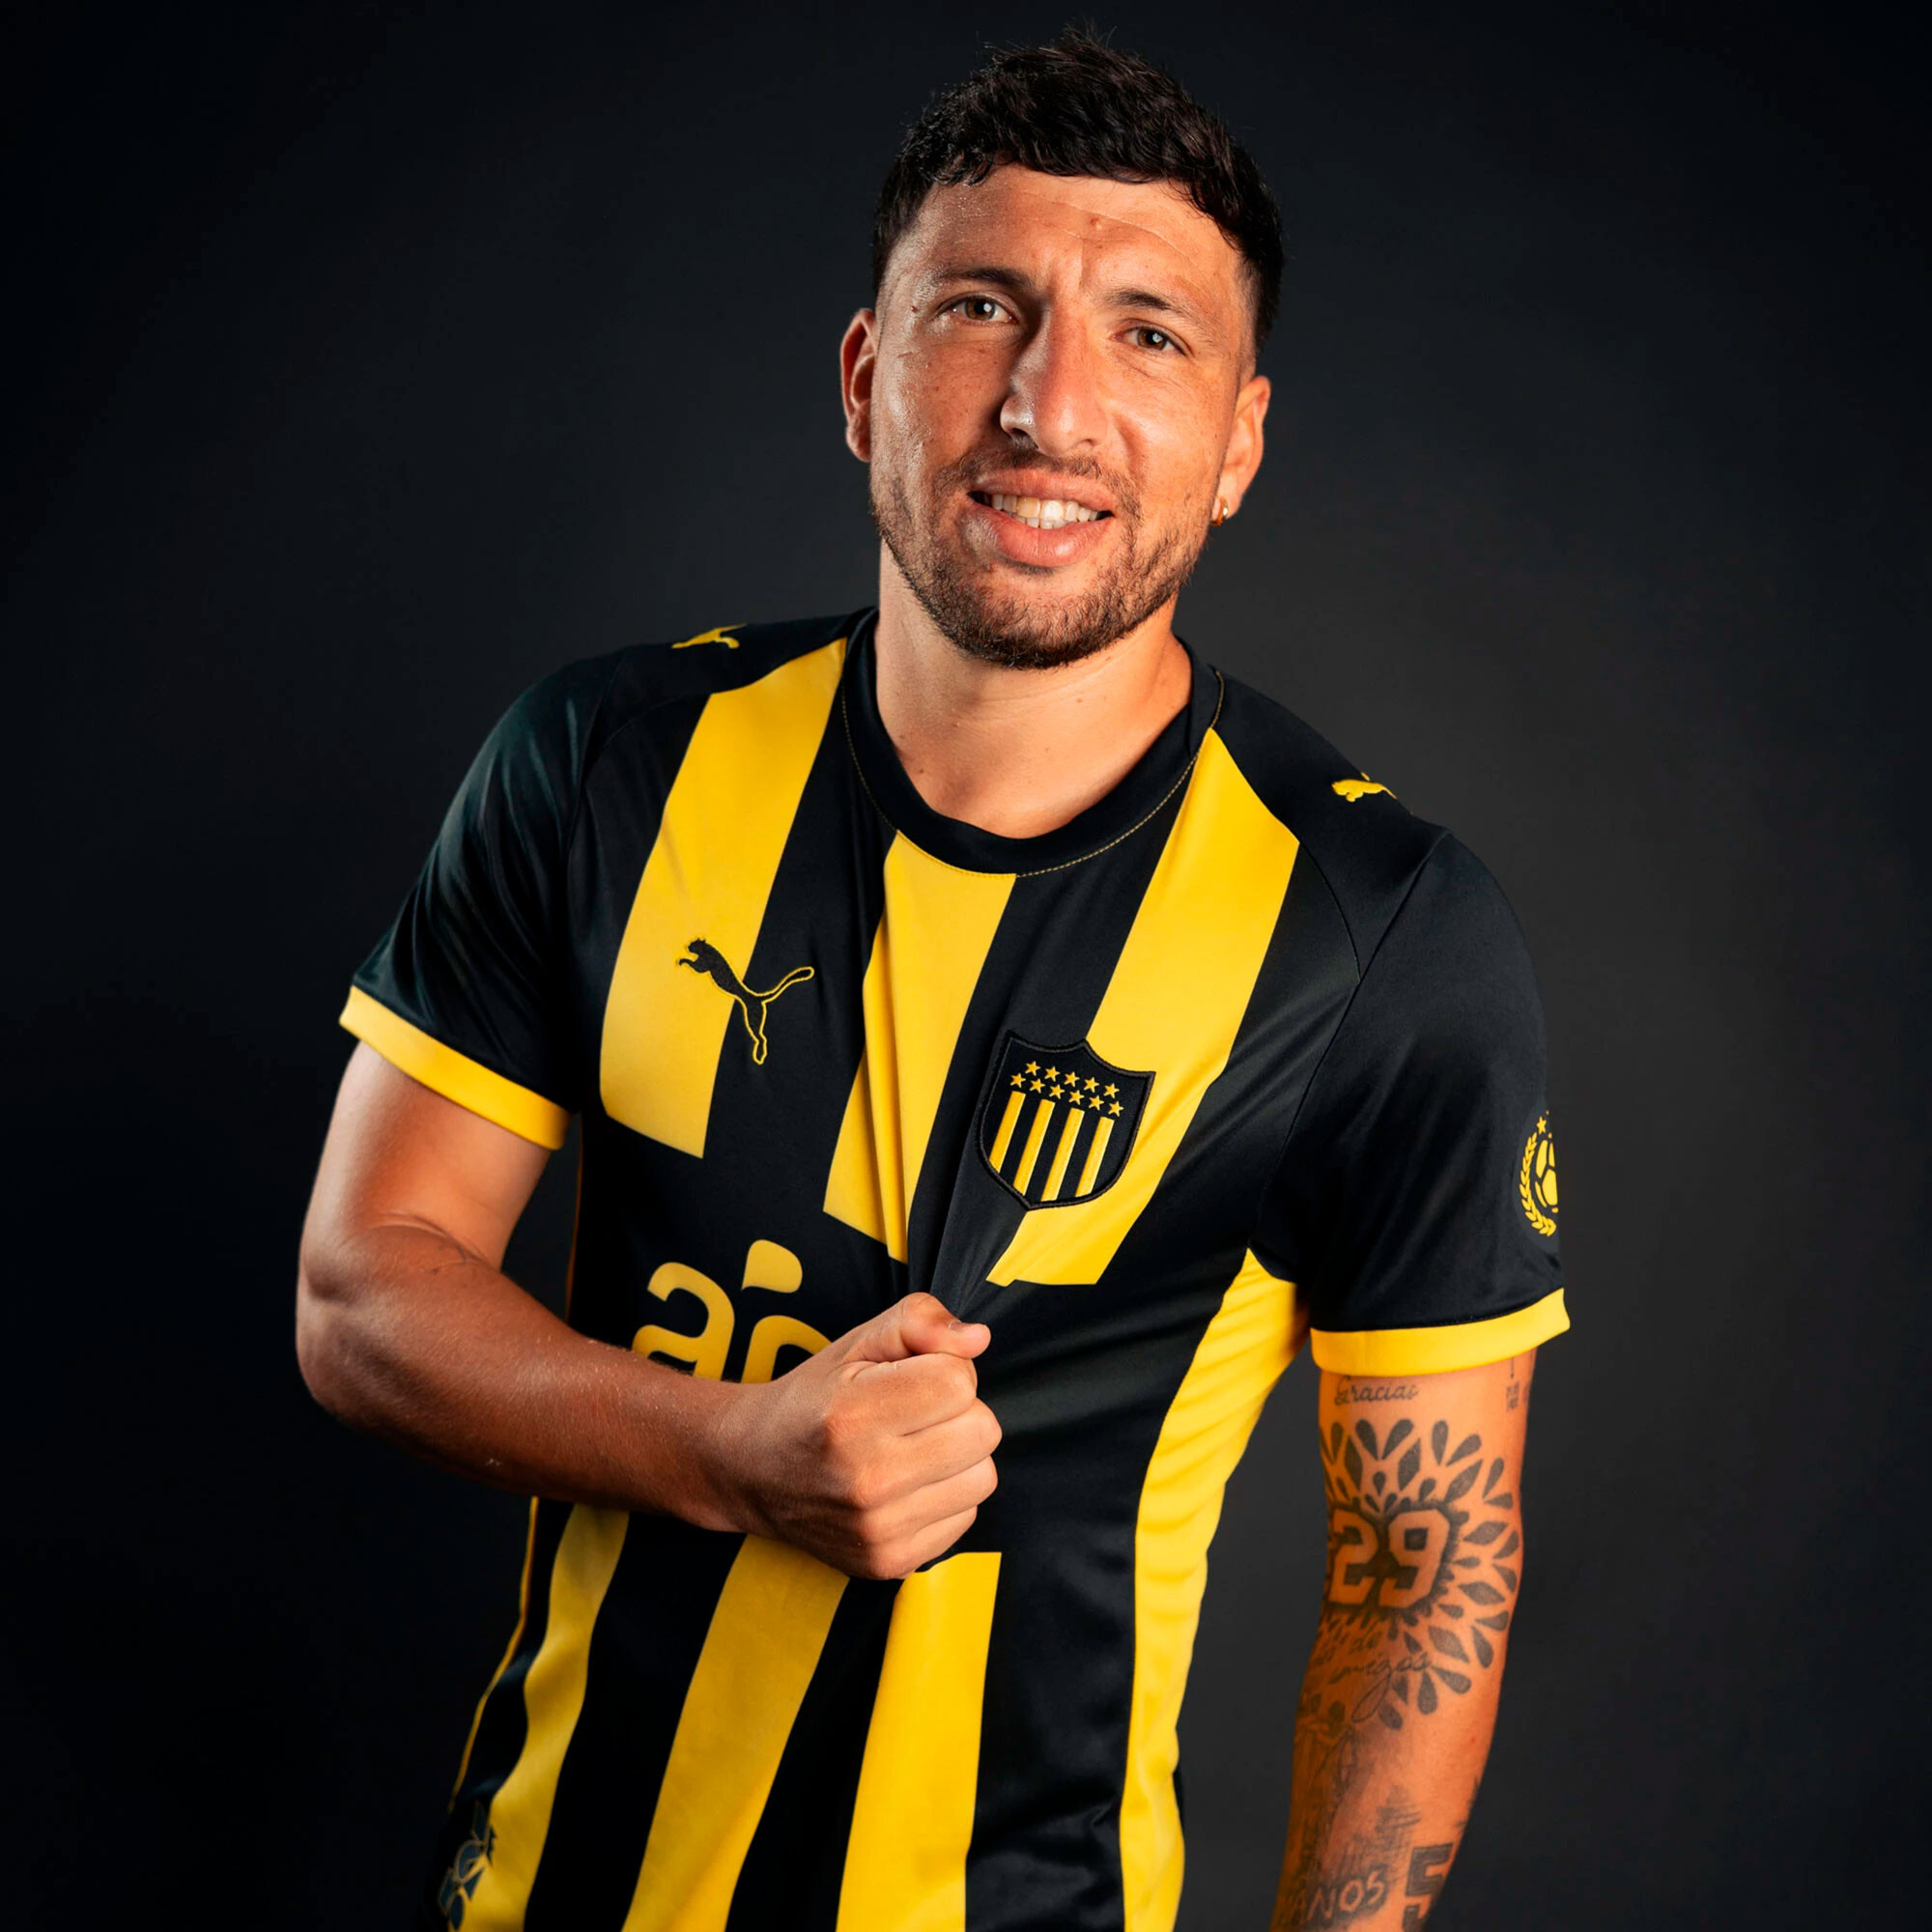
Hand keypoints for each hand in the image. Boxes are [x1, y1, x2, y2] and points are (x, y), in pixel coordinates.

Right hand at [709, 1292, 1000, 1577]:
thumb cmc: (813, 1399)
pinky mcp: (891, 1562)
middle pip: (982, 1431)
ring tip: (913, 1448)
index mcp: (852, 1416)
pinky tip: (907, 1484)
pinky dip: (946, 1495)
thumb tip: (978, 1339)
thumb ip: (919, 1321)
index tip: (912, 1377)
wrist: (752, 1472)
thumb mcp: (855, 1343)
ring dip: (959, 1456)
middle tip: (914, 1413)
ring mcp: (879, 1529)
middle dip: (959, 1412)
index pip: (958, 1382)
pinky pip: (967, 1516)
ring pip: (983, 1477)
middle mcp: (867, 1479)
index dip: (944, 1368)